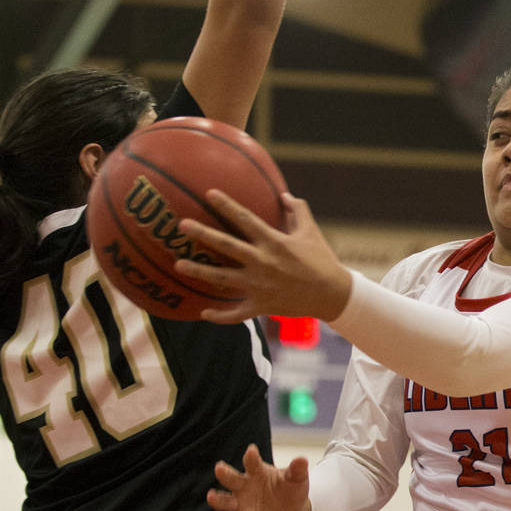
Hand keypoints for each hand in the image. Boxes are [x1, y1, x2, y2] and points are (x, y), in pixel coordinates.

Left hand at [175, 191, 352, 322]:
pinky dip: (220, 316)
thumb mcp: (311, 232)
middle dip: (203, 234)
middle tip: (181, 225)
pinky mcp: (261, 305)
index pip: (245, 219)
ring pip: (223, 279)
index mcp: (274, 242)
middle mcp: (262, 262)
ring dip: (199, 272)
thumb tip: (285, 195)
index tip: (209, 194)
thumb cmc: (322, 260)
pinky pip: (236, 313)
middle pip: (226, 246)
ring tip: (178, 264)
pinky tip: (203, 313)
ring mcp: (259, 286)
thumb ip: (298, 211)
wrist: (332, 295)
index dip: (227, 205)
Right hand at [207, 444, 311, 510]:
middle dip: (225, 473)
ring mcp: (240, 504)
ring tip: (211, 496)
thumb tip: (303, 460)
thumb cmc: (291, 491)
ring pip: (225, 500)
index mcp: (257, 472)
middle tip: (219, 468)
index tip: (252, 451)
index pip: (252, 462)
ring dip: (218, 498)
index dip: (251, 457)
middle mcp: (244, 486)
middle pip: (232, 479)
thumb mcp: (297, 480)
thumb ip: (297, 471)